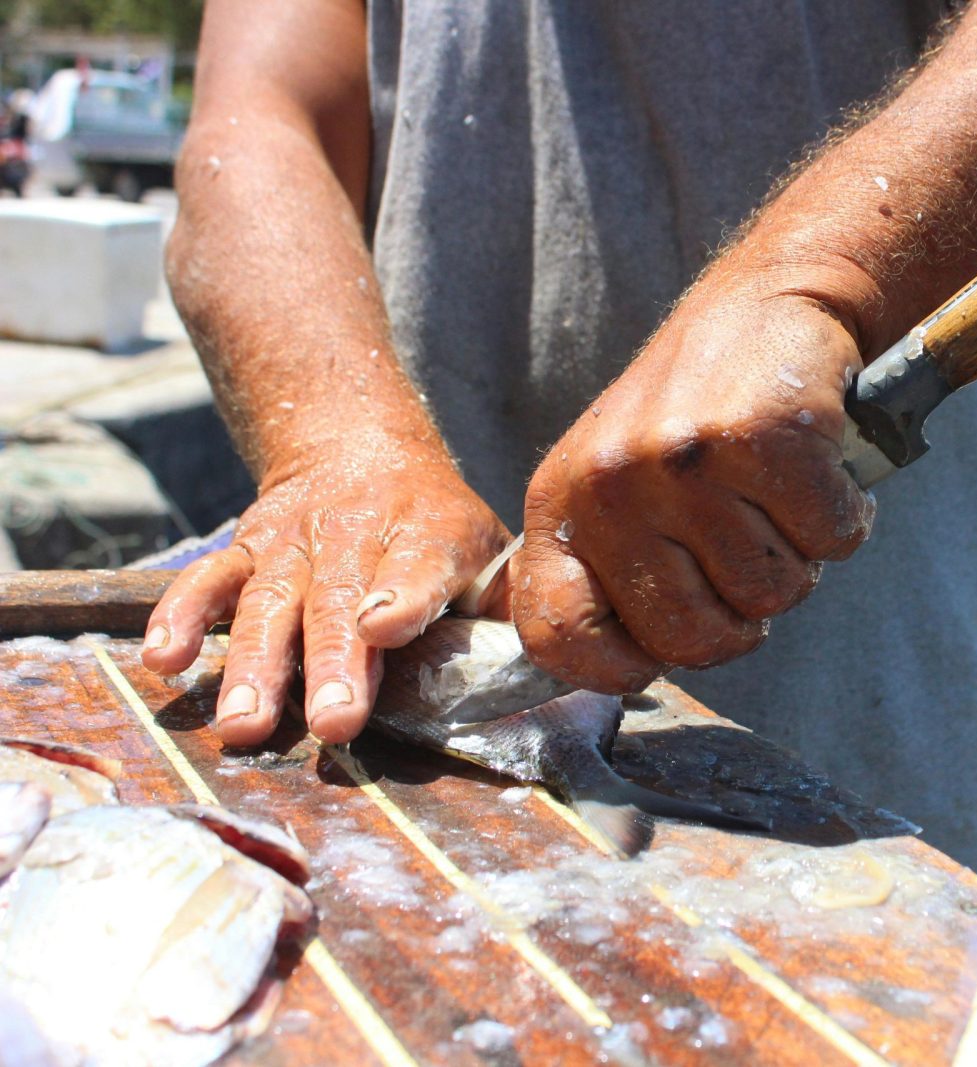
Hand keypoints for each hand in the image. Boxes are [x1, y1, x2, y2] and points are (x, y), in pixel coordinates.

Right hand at [140, 434, 508, 745]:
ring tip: (245, 723)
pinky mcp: (244, 548)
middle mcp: (356, 536)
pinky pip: (207, 580)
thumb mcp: (487, 546)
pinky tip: (165, 662)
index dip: (404, 596)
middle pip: (339, 601)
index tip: (388, 628)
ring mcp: (294, 543)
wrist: (358, 445)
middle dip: (334, 663)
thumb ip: (506, 604)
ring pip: (269, 601)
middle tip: (333, 723)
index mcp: (429, 534)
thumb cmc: (437, 525)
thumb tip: (553, 662)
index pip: (418, 565)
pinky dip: (181, 616)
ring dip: (255, 665)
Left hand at [513, 287, 876, 691]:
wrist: (767, 303)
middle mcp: (611, 483)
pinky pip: (829, 540)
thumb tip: (627, 669)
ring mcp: (683, 460)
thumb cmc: (698, 414)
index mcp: (562, 504)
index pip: (557, 638)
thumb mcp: (618, 484)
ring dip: (798, 557)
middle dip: (741, 621)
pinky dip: (845, 516)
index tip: (664, 647)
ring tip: (780, 497)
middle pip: (690, 640)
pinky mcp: (762, 438)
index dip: (620, 668)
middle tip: (752, 559)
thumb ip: (613, 569)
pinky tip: (822, 470)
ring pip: (771, 594)